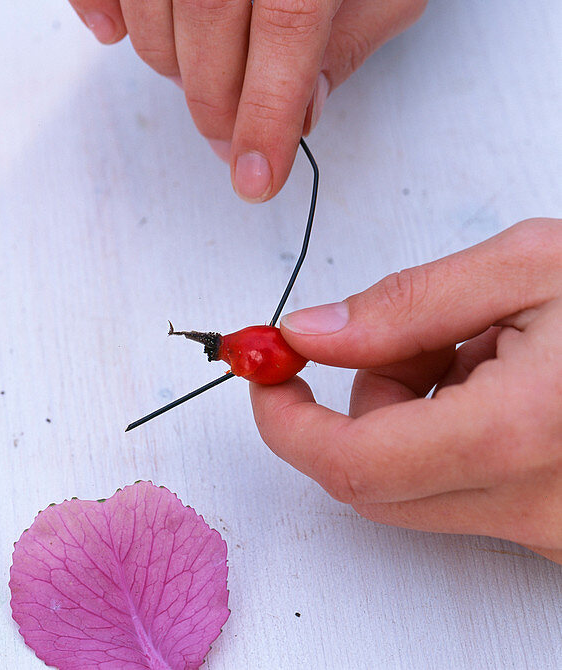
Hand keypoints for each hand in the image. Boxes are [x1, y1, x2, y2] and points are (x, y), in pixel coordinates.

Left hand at [255, 219, 561, 563]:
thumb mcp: (532, 266)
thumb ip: (407, 304)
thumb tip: (312, 334)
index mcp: (520, 434)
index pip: (349, 465)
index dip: (284, 419)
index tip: (266, 371)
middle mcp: (538, 506)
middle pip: (373, 480)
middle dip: (360, 404)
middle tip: (411, 337)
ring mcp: (555, 532)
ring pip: (417, 486)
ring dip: (415, 414)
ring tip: (487, 349)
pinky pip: (468, 494)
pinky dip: (458, 438)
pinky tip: (515, 386)